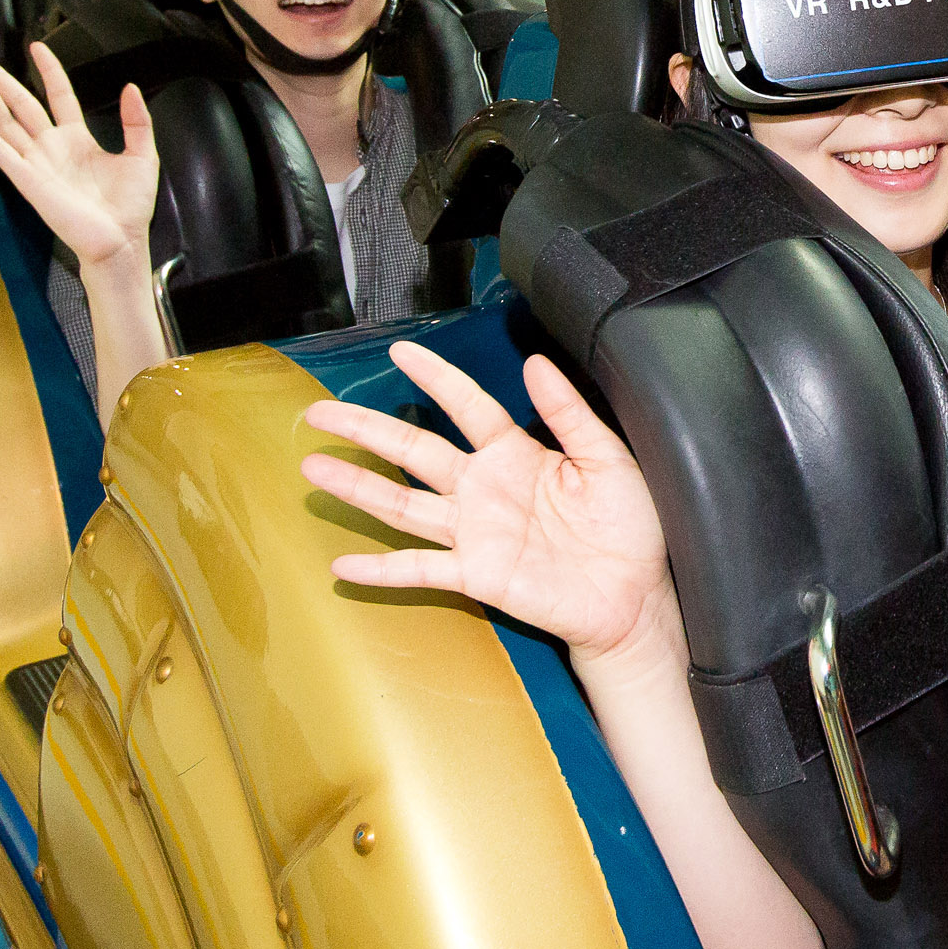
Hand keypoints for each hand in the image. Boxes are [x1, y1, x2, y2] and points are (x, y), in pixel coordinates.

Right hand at [0, 41, 160, 270]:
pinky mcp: (28, 180)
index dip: (49, 71)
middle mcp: (52, 147)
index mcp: (77, 139)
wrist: (121, 240)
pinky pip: (0, 151)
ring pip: (6, 121)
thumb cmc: (131, 206)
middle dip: (1, 80)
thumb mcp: (142, 154)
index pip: (58, 95)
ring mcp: (37, 162)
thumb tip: (131, 86)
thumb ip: (136, 121)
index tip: (36, 47)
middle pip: (22, 104)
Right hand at [302, 343, 676, 670]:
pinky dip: (381, 570)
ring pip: (403, 503)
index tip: (400, 351)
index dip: (434, 377)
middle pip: (414, 449)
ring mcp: (474, 533)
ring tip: (312, 468)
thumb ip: (568, 413)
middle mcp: (485, 488)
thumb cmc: (628, 527)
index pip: (466, 405)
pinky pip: (420, 571)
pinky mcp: (476, 576)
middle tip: (319, 410)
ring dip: (357, 487)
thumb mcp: (607, 458)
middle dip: (366, 429)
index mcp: (516, 454)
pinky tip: (342, 564)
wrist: (635, 597)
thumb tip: (534, 362)